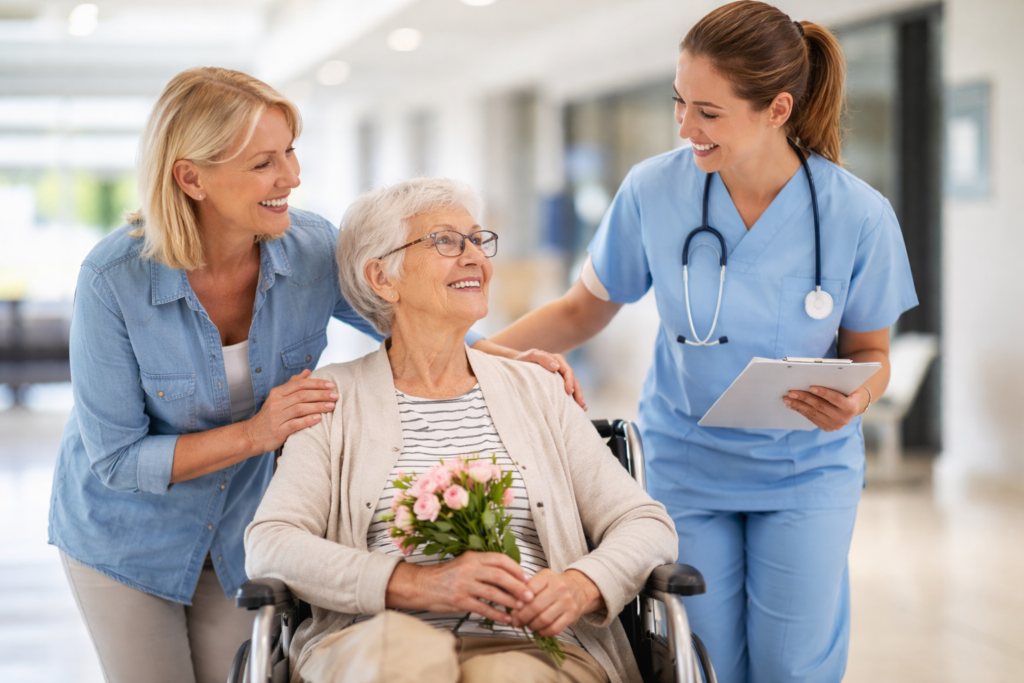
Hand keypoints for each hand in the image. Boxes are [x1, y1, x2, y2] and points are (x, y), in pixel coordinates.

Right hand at [241, 369, 337, 453]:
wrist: (252, 435)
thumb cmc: (270, 416)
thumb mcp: (278, 397)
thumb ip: (293, 384)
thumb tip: (307, 371)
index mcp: (278, 392)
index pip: (299, 384)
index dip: (316, 383)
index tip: (331, 385)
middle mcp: (277, 403)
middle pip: (302, 395)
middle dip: (321, 394)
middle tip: (336, 395)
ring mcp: (277, 417)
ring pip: (300, 408)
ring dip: (318, 406)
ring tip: (332, 406)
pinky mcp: (278, 431)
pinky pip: (295, 424)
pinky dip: (308, 420)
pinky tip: (319, 418)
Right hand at [386, 552, 533, 624]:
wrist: (422, 584)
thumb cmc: (446, 575)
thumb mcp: (465, 563)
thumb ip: (483, 566)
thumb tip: (509, 574)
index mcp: (473, 557)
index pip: (500, 559)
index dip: (515, 568)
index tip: (526, 577)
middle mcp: (470, 569)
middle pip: (500, 576)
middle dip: (517, 586)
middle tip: (529, 595)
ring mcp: (464, 585)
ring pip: (493, 593)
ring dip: (510, 601)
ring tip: (521, 608)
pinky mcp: (460, 600)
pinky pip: (483, 608)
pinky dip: (497, 614)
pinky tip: (506, 619)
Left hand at [510, 569, 602, 636]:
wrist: (577, 589)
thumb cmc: (553, 586)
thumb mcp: (540, 581)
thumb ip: (526, 591)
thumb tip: (511, 608)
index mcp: (547, 576)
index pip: (528, 590)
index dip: (518, 603)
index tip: (513, 610)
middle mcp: (559, 587)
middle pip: (535, 607)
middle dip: (522, 617)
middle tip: (517, 622)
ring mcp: (567, 601)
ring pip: (544, 619)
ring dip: (532, 626)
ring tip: (528, 625)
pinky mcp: (572, 614)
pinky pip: (554, 628)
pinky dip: (544, 632)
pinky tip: (539, 630)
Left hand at [514, 349, 586, 410]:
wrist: (518, 363)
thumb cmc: (524, 359)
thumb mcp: (532, 355)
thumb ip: (543, 358)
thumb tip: (556, 367)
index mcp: (558, 359)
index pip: (568, 371)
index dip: (570, 382)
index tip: (569, 391)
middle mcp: (562, 367)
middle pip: (574, 380)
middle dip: (578, 392)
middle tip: (580, 403)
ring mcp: (561, 376)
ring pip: (573, 386)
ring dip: (578, 396)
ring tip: (582, 408)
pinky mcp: (558, 383)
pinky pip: (568, 390)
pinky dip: (574, 398)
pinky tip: (578, 407)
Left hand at [783, 385, 868, 431]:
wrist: (853, 406)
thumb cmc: (848, 391)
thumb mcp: (849, 386)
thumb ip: (840, 381)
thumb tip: (822, 373)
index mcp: (851, 407)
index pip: (835, 398)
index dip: (823, 392)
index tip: (811, 387)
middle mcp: (844, 418)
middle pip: (821, 406)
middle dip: (805, 398)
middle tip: (792, 392)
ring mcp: (835, 425)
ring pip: (813, 413)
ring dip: (798, 405)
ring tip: (787, 399)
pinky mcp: (827, 428)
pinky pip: (811, 418)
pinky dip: (800, 411)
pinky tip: (792, 405)